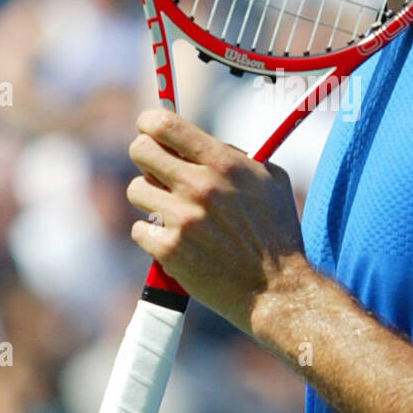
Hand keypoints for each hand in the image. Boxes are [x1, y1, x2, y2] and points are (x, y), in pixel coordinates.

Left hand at [126, 108, 306, 333]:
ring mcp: (182, 218)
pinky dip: (153, 235)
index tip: (149, 130)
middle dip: (145, 157)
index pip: (164, 124)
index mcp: (224, 163)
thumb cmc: (277, 233)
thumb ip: (234, 155)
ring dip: (149, 199)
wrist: (276, 289)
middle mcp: (200, 186)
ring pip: (135, 190)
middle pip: (139, 150)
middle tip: (157, 171)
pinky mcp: (169, 250)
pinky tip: (175, 240)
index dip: (149, 123)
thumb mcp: (270, 181)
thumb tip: (196, 141)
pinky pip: (139, 229)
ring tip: (171, 210)